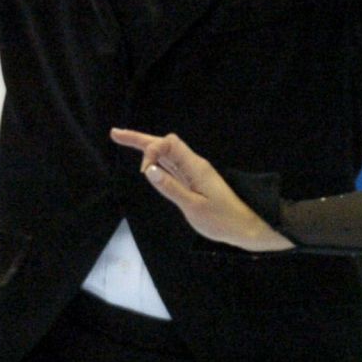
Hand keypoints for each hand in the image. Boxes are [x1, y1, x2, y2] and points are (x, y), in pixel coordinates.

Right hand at [109, 128, 292, 251]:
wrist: (246, 227)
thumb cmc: (222, 220)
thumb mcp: (193, 207)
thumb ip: (171, 188)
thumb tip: (149, 170)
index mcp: (195, 167)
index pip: (168, 144)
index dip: (151, 151)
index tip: (144, 174)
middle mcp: (193, 165)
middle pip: (164, 144)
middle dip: (139, 139)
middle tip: (115, 134)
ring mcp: (193, 173)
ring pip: (166, 154)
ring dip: (145, 147)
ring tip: (123, 140)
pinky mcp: (193, 182)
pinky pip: (171, 166)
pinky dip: (156, 161)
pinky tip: (147, 161)